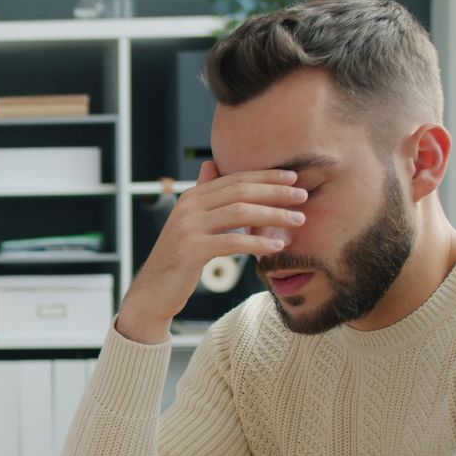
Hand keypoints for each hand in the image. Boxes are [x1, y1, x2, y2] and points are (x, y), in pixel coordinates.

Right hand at [116, 161, 306, 343]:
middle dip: (275, 192)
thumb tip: (211, 164)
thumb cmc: (179, 258)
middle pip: (239, 191)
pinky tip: (276, 246)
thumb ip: (203, 195)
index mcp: (191, 197)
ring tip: (298, 220)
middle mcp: (188, 207)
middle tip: (302, 196)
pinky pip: (232, 242)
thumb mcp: (190, 222)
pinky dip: (257, 243)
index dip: (265, 176)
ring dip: (273, 215)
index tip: (293, 178)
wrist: (153, 291)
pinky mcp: (190, 250)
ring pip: (239, 213)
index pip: (234, 179)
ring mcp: (187, 227)